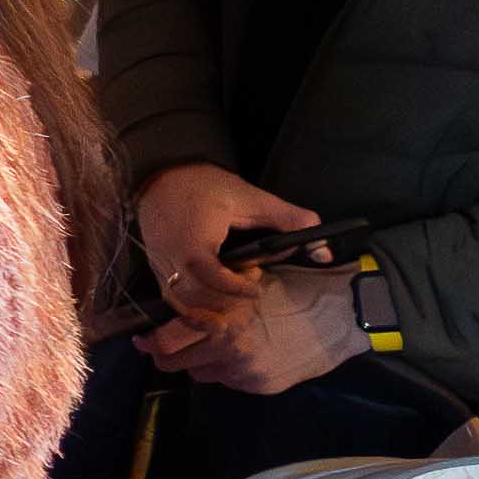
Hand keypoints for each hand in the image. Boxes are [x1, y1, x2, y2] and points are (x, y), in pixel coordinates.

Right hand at [137, 160, 315, 318]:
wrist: (159, 171)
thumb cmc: (206, 185)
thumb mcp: (252, 198)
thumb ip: (290, 220)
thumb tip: (324, 249)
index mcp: (193, 243)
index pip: (212, 280)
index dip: (237, 291)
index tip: (257, 288)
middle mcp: (171, 259)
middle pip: (196, 299)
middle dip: (225, 302)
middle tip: (247, 287)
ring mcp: (159, 265)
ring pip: (182, 304)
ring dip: (209, 307)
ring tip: (231, 293)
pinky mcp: (155, 267)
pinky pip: (173, 297)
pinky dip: (193, 305)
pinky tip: (212, 297)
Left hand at [149, 264, 357, 394]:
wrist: (342, 314)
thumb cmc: (294, 287)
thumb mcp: (250, 281)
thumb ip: (216, 295)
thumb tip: (183, 297)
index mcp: (221, 317)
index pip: (168, 338)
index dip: (151, 339)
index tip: (143, 337)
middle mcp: (228, 347)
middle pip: (173, 363)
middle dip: (165, 356)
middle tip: (159, 348)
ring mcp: (243, 371)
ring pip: (199, 373)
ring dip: (199, 361)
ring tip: (210, 345)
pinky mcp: (258, 385)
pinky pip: (228, 380)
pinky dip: (226, 369)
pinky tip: (238, 353)